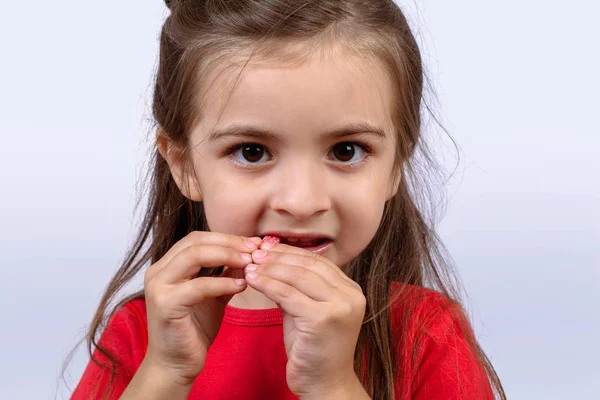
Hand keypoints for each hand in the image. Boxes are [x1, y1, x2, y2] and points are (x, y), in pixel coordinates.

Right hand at [141, 231, 259, 385]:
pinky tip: (241, 286)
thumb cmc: (193, 329)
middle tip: (255, 249)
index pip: (197, 238)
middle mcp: (158, 272)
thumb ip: (226, 274)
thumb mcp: (214, 295)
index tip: (253, 243)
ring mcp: (159, 287)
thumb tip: (248, 255)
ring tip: (250, 263)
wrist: (176, 365)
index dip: (226, 238)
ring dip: (227, 256)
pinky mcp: (166, 305)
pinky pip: (199, 286)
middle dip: (229, 243)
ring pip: (194, 256)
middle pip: (196, 242)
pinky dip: (222, 283)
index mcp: (167, 266)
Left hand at [244, 242, 365, 397]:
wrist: (324, 385)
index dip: (290, 251)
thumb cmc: (313, 350)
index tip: (266, 247)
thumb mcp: (306, 311)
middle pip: (308, 265)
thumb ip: (296, 288)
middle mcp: (351, 294)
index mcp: (350, 289)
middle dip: (278, 256)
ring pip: (297, 276)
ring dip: (270, 268)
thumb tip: (271, 261)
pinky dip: (267, 284)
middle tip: (254, 251)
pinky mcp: (323, 319)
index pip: (317, 261)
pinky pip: (288, 294)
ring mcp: (340, 306)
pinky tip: (252, 279)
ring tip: (250, 264)